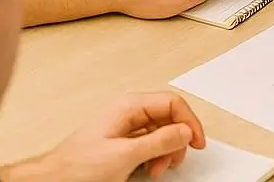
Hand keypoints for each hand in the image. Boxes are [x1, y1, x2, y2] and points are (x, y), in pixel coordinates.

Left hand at [30, 92, 204, 180]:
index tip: (197, 142)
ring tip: (155, 169)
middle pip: (167, 118)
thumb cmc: (76, 168)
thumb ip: (158, 141)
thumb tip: (185, 131)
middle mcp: (128, 112)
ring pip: (159, 133)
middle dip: (175, 140)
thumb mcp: (124, 156)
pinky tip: (146, 169)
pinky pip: (146, 144)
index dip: (189, 122)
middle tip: (172, 161)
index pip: (172, 103)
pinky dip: (152, 157)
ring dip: (164, 152)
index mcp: (130, 105)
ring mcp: (123, 127)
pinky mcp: (119, 143)